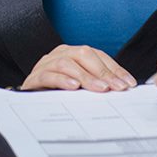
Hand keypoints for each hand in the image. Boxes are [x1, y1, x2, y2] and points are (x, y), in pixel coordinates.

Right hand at [20, 44, 137, 91]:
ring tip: (100, 88)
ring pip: (67, 63)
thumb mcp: (81, 87)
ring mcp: (46, 64)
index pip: (98, 56)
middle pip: (83, 54)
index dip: (115, 69)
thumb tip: (123, 89)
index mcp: (73, 53)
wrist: (28, 102)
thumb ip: (97, 84)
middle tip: (117, 87)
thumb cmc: (57, 93)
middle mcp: (60, 54)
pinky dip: (62, 80)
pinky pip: (48, 75)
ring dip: (86, 76)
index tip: (128, 84)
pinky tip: (73, 87)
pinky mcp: (34, 78)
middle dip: (103, 71)